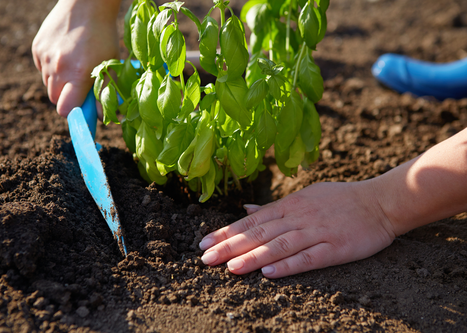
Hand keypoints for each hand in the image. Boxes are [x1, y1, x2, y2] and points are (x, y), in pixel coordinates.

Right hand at [32, 0, 120, 117]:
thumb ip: (105, 92)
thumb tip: (107, 118)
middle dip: (68, 99)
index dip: (75, 113)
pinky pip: (42, 69)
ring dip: (60, 84)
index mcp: (77, 74)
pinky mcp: (37, 48)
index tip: (83, 109)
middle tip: (81, 88)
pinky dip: (52, 69)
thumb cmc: (103, 36)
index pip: (65, 110)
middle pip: (55, 100)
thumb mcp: (110, 65)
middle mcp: (57, 67)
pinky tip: (65, 56)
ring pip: (48, 85)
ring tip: (74, 68)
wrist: (86, 4)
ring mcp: (44, 57)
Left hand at [199, 180, 395, 277]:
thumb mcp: (304, 196)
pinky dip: (288, 265)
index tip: (204, 243)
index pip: (251, 220)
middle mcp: (299, 217)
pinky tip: (269, 273)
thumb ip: (274, 206)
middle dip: (230, 246)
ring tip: (230, 268)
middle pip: (259, 233)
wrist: (379, 202)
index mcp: (290, 205)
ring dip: (253, 257)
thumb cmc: (339, 199)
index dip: (227, 232)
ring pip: (279, 245)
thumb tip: (246, 210)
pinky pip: (309, 257)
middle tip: (205, 258)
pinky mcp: (336, 248)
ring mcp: (317, 232)